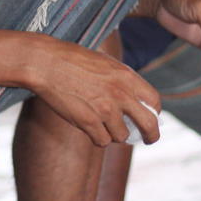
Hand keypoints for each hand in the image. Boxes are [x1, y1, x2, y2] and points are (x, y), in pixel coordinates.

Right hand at [28, 38, 162, 146]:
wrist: (45, 63)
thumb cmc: (71, 59)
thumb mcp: (104, 62)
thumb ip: (122, 79)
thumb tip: (134, 97)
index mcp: (126, 76)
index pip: (154, 101)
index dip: (154, 112)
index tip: (150, 117)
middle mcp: (120, 94)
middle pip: (148, 125)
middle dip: (150, 136)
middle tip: (147, 139)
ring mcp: (105, 110)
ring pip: (121, 136)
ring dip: (114, 133)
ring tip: (102, 124)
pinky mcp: (88, 123)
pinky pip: (102, 141)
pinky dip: (97, 138)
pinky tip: (90, 128)